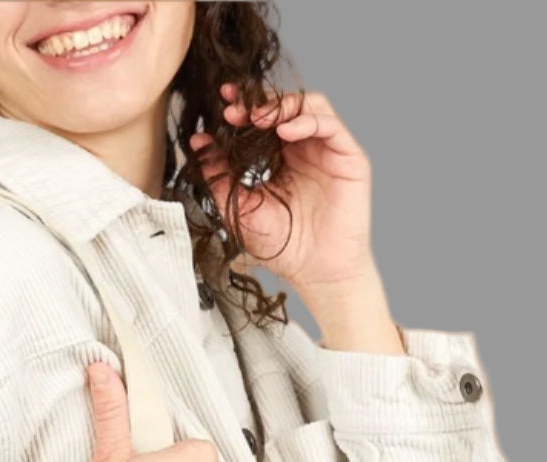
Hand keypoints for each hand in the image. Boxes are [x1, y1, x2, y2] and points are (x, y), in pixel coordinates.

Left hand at [190, 85, 403, 354]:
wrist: (316, 273)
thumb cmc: (283, 247)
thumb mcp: (241, 209)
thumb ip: (220, 178)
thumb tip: (198, 145)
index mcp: (281, 157)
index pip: (263, 121)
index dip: (243, 109)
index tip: (220, 107)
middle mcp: (305, 148)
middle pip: (284, 107)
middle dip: (257, 102)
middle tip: (233, 109)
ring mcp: (327, 150)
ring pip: (308, 106)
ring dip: (281, 106)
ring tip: (257, 118)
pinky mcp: (348, 157)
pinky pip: (329, 125)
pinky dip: (306, 120)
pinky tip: (284, 131)